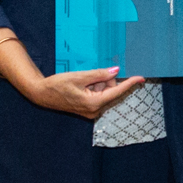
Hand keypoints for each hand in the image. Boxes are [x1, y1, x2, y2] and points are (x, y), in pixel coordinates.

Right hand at [26, 65, 147, 118]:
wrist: (41, 94)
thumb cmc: (58, 85)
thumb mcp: (79, 76)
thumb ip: (99, 74)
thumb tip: (116, 71)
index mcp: (94, 103)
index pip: (117, 91)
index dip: (129, 83)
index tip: (141, 78)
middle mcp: (95, 110)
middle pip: (111, 91)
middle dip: (105, 81)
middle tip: (91, 75)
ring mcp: (91, 111)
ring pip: (104, 93)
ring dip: (98, 83)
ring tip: (83, 80)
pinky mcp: (87, 109)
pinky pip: (98, 96)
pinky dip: (94, 88)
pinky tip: (83, 84)